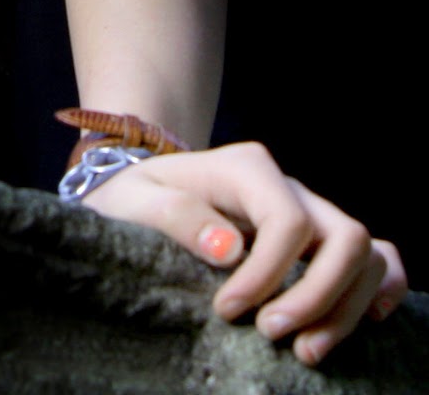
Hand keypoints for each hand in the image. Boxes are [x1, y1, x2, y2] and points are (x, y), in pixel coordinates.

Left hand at [81, 141, 405, 365]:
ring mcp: (309, 211)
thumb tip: (228, 249)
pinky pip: (377, 254)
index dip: (268, 275)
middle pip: (344, 235)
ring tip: (304, 351)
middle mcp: (286, 186)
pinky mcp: (318, 239)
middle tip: (272, 334)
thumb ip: (176, 217)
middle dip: (318, 295)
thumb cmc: (133, 198)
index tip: (227, 311)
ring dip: (347, 308)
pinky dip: (383, 285)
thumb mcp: (134, 202)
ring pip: (365, 252)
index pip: (286, 221)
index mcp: (245, 168)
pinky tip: (370, 321)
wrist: (141, 193)